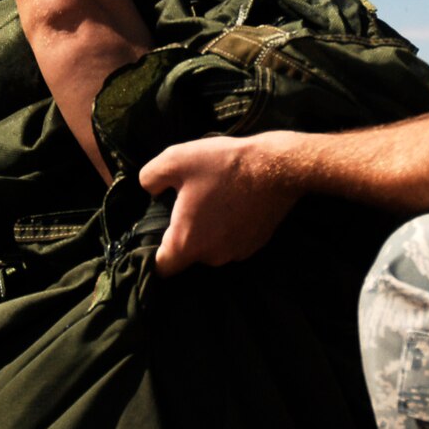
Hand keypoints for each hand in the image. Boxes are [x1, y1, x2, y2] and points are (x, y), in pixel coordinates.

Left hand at [138, 132, 301, 275]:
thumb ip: (150, 178)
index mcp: (187, 243)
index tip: (157, 234)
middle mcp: (211, 257)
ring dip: (208, 230)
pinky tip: (234, 203)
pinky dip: (229, 228)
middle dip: (184, 233)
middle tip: (188, 204)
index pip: (161, 268)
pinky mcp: (255, 245)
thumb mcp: (175, 159)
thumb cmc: (223, 165)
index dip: (154, 254)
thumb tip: (150, 190)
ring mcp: (236, 253)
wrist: (278, 168)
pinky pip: (231, 241)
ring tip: (214, 199)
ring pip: (211, 248)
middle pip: (187, 255)